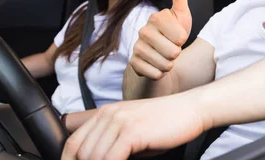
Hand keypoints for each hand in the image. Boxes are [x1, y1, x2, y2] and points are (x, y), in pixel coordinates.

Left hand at [62, 92, 208, 159]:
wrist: (191, 109)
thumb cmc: (165, 124)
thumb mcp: (133, 132)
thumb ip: (113, 145)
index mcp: (105, 113)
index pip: (74, 143)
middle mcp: (108, 115)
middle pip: (81, 153)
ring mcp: (120, 122)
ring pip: (94, 157)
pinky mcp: (132, 131)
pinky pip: (111, 159)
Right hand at [130, 0, 191, 79]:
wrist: (158, 56)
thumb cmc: (172, 35)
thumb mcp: (181, 15)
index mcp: (157, 18)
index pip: (180, 36)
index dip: (183, 39)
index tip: (178, 36)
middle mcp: (143, 31)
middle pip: (173, 52)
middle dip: (176, 54)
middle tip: (171, 48)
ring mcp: (137, 48)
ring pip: (165, 64)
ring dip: (169, 64)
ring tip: (165, 57)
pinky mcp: (134, 64)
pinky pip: (156, 74)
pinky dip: (160, 73)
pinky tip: (157, 66)